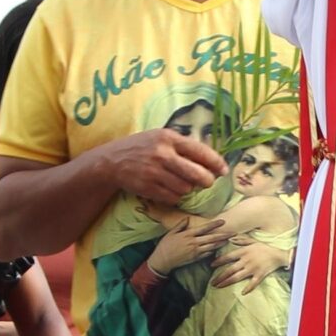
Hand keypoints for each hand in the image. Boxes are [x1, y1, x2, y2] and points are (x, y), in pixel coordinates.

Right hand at [97, 127, 225, 206]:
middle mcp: (162, 154)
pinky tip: (171, 189)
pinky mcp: (148, 187)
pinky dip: (176, 196)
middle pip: (197, 174)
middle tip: (208, 182)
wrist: (111, 161)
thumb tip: (211, 160)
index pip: (200, 151)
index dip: (216, 163)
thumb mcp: (161, 137)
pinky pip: (173, 197)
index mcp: (168, 138)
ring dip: (188, 189)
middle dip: (207, 181)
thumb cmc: (142, 147)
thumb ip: (183, 145)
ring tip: (182, 183)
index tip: (223, 171)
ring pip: (186, 188)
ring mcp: (154, 172)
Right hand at [147, 216, 226, 275]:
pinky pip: (207, 254)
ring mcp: (195, 251)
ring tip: (229, 240)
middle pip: (211, 238)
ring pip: (211, 246)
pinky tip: (219, 249)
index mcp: (188, 234)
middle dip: (223, 235)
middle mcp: (193, 242)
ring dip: (221, 243)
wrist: (162, 260)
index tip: (223, 221)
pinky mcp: (195, 258)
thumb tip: (188, 218)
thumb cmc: (165, 245)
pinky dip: (213, 251)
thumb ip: (181, 225)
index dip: (214, 224)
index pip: (204, 228)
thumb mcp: (171, 233)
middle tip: (233, 232)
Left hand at [212, 237, 292, 287]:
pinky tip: (242, 293)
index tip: (211, 265)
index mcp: (244, 252)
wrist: (278, 255)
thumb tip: (231, 238)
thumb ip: (241, 240)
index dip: (219, 261)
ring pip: (237, 277)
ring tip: (218, 287)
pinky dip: (248, 288)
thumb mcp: (252, 241)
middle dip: (219, 276)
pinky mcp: (259, 275)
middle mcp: (246, 261)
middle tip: (212, 282)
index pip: (228, 257)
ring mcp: (252, 269)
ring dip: (226, 282)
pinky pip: (252, 284)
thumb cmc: (265, 248)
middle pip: (230, 270)